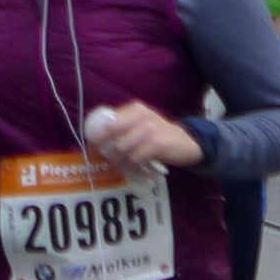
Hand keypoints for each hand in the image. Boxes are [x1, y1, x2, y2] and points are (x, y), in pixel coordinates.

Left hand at [88, 101, 203, 173]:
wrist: (187, 142)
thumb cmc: (160, 134)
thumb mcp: (143, 123)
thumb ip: (124, 126)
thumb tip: (97, 139)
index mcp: (135, 109)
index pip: (108, 121)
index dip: (97, 135)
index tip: (92, 147)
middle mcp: (142, 115)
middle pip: (112, 133)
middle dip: (104, 148)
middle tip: (103, 159)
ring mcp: (150, 129)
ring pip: (122, 148)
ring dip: (117, 161)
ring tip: (118, 167)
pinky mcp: (157, 144)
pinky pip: (135, 159)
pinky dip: (132, 167)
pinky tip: (133, 170)